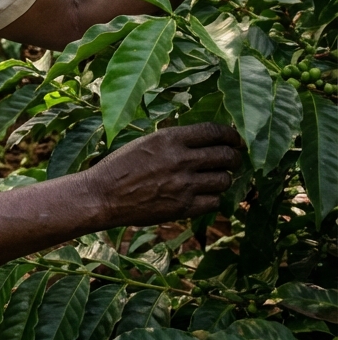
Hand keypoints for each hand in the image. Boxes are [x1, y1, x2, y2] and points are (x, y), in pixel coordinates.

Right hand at [85, 123, 242, 228]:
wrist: (104, 195)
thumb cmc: (121, 166)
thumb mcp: (146, 142)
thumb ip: (175, 141)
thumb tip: (205, 141)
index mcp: (170, 138)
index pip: (214, 131)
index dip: (231, 135)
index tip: (235, 139)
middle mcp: (181, 159)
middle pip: (226, 156)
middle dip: (233, 157)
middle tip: (232, 160)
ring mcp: (184, 185)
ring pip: (225, 180)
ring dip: (223, 178)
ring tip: (214, 178)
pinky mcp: (184, 207)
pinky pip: (215, 201)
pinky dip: (213, 198)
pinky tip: (203, 195)